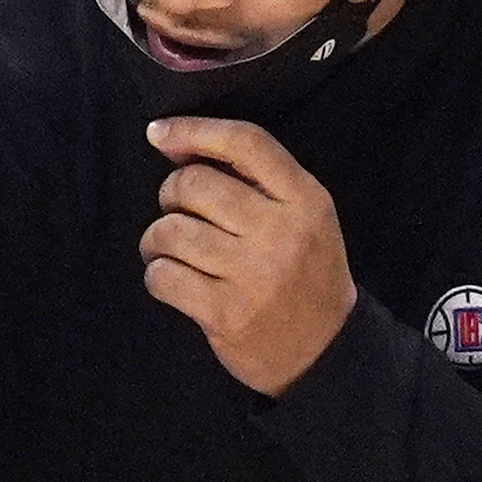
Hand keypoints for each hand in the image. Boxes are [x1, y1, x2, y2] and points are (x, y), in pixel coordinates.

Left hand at [141, 117, 355, 396]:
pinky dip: (157, 274)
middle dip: (171, 195)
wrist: (325, 351)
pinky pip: (164, 277)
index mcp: (306, 200)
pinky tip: (171, 278)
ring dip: (156, 238)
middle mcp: (281, 233)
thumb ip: (256, 180)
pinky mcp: (226, 314)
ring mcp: (254, 276)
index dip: (194, 130)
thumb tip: (175, 144)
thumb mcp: (305, 217)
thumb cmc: (305, 274)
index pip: (246, 143)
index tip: (158, 133)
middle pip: (196, 184)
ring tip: (166, 248)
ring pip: (172, 231)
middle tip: (176, 212)